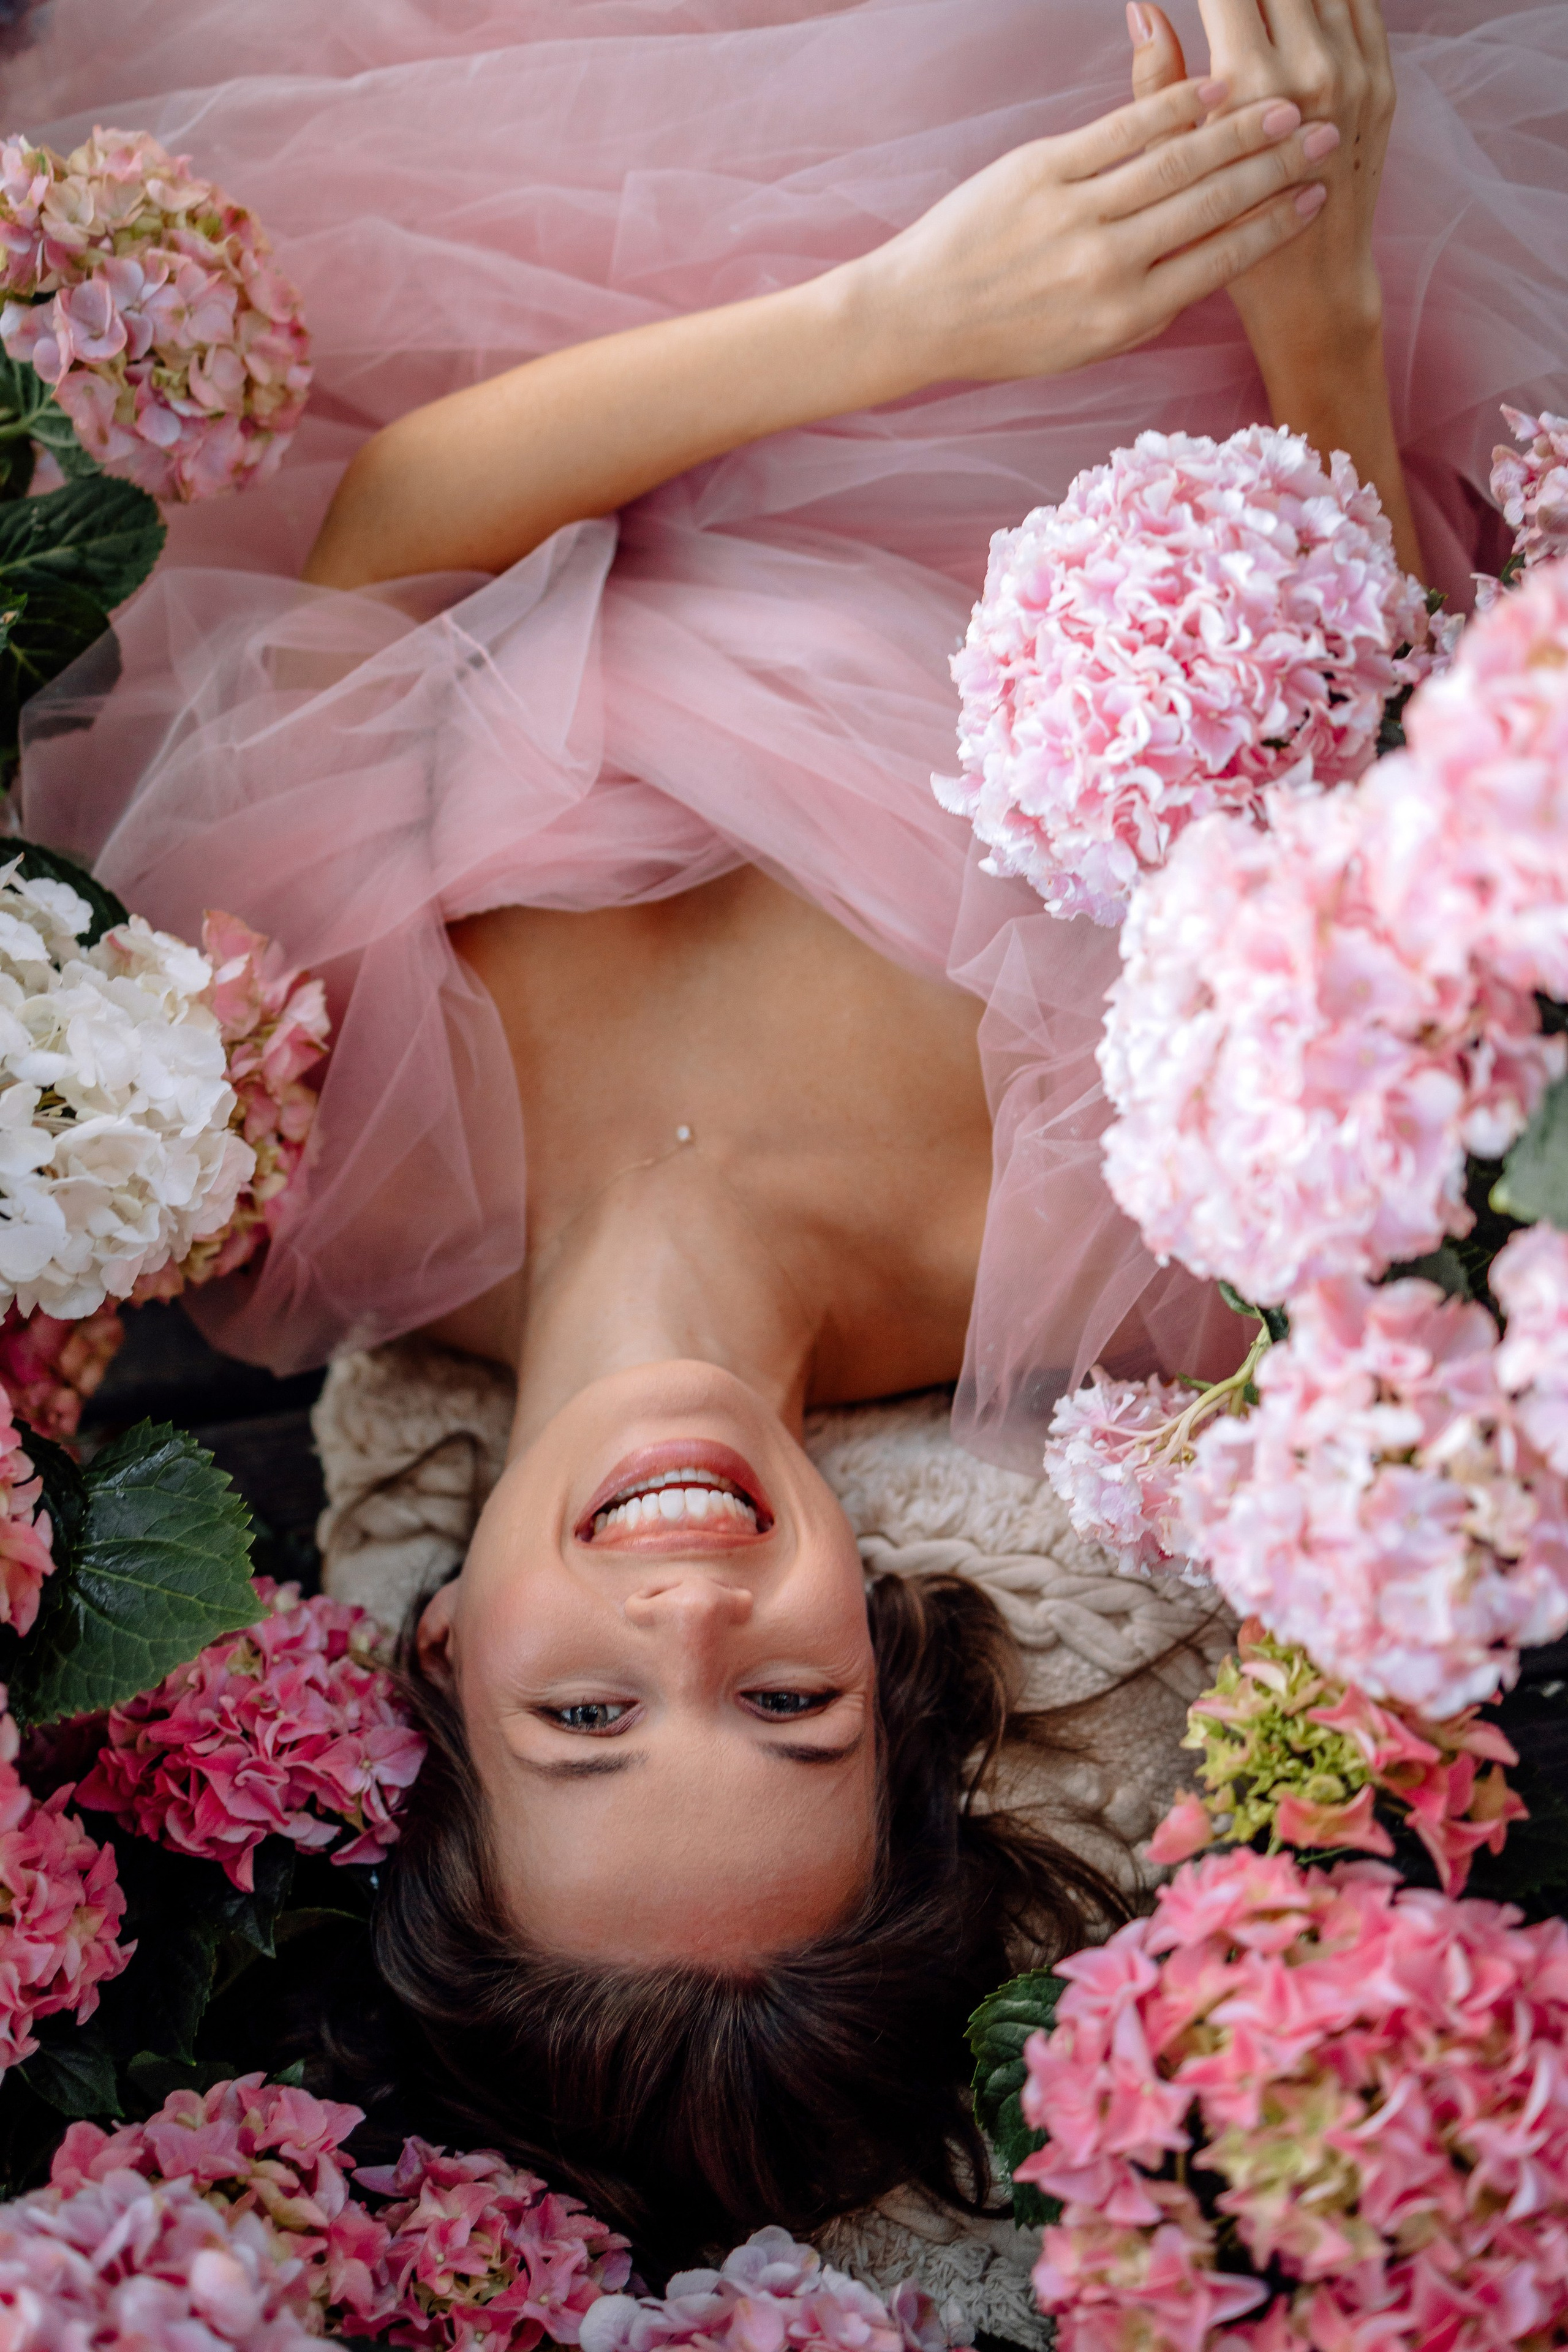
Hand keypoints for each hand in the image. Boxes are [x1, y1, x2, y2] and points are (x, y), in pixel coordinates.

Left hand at [858, 78, 1330, 386]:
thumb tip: (1209, 270)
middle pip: (1213, 205)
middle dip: (1277, 169)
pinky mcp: (1043, 169)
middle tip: (1326, 139)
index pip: (1222, 263)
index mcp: (1125, 317)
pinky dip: (1174, 105)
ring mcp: (1075, 214)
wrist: (919, 315)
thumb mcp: (1087, 345)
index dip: (1276, 228)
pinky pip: (1123, 130)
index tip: (1317, 200)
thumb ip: (1150, 309)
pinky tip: (1214, 88)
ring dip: (1242, 129)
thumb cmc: (1007, 336)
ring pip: (1178, 161)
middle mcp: (1107, 267)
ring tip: (1288, 108)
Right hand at [1129, 0, 1393, 379]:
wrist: (1310, 288)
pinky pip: (1364, 6)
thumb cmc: (1225, 236)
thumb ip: (1157, 81)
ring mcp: (1356, 74)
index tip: (1206, 4)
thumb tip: (1143, 8)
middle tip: (1232, 7)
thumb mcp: (1173, 165)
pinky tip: (1305, 10)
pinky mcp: (1384, 84)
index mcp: (1247, 87)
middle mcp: (1308, 72)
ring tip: (1266, 13)